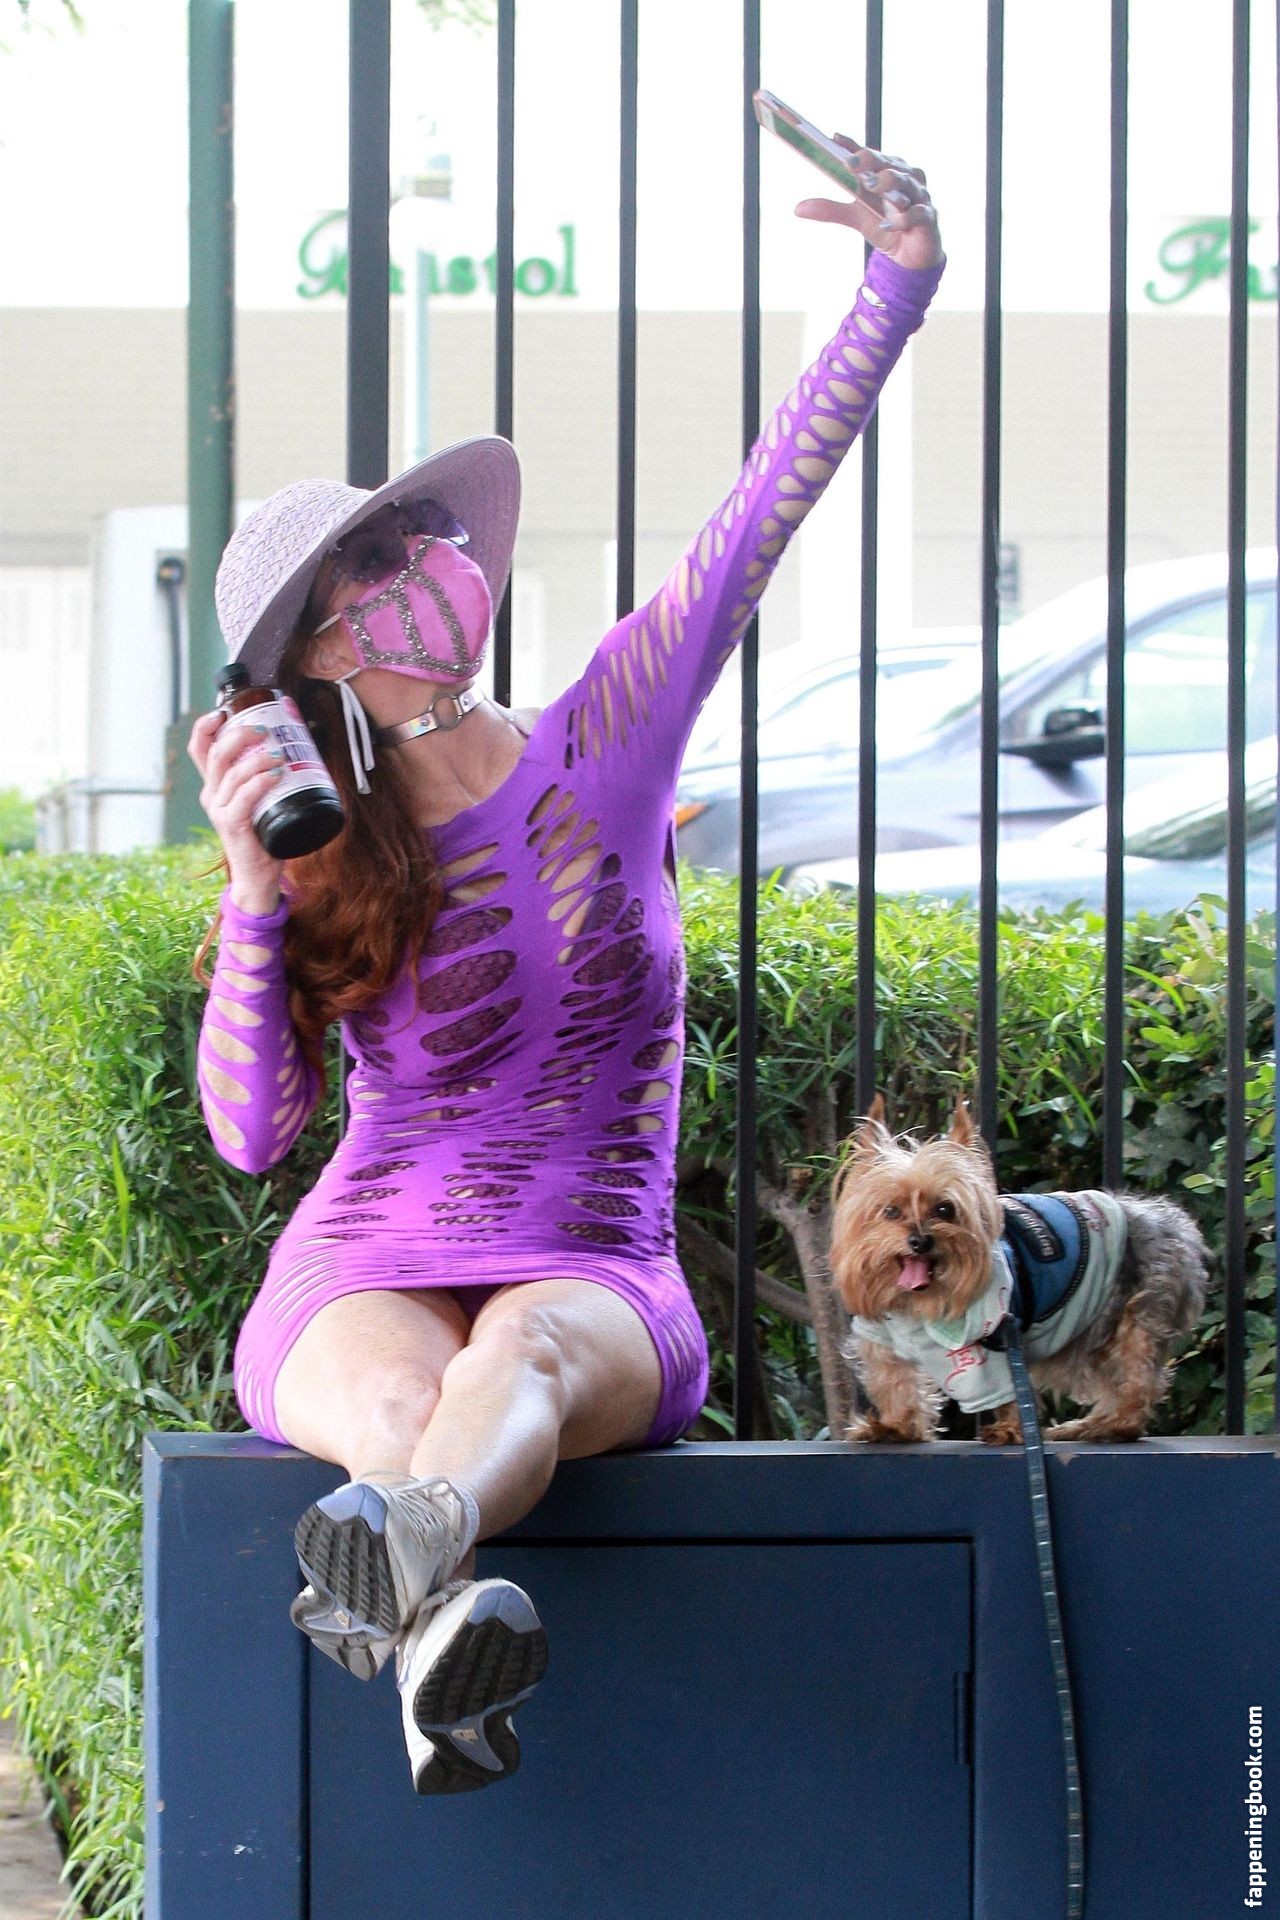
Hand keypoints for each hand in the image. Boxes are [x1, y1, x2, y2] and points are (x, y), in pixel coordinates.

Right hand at [187, 708, 284, 911]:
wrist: (259, 875)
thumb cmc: (264, 834)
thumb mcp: (261, 800)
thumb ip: (266, 776)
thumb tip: (294, 744)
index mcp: (215, 785)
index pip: (200, 748)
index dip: (207, 725)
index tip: (225, 711)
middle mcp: (212, 794)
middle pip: (217, 753)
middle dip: (240, 734)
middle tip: (266, 730)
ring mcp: (219, 810)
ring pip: (232, 773)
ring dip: (257, 758)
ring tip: (280, 754)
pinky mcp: (232, 825)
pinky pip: (244, 797)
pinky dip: (260, 782)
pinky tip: (275, 774)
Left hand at [795, 138, 942, 270]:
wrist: (910, 255)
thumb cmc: (886, 225)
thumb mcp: (855, 217)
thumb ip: (830, 209)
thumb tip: (797, 208)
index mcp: (886, 170)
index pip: (869, 154)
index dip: (853, 146)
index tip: (834, 139)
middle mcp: (904, 177)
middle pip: (888, 163)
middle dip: (870, 160)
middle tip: (851, 162)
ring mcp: (918, 196)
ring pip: (905, 181)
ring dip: (888, 182)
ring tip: (872, 185)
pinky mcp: (927, 218)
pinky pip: (917, 213)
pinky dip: (902, 218)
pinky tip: (888, 224)